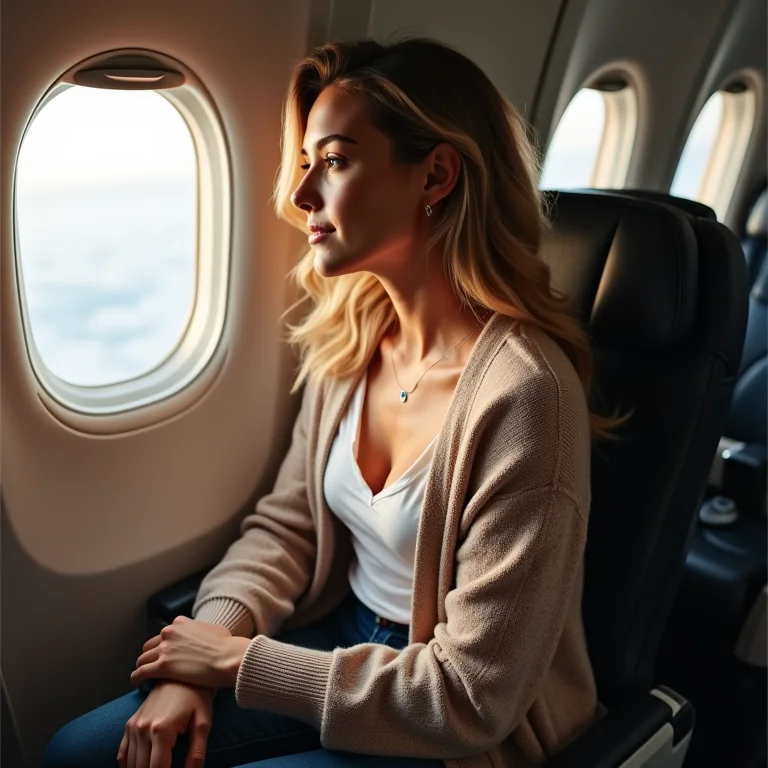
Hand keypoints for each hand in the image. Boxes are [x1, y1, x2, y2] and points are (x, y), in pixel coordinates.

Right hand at [117, 680, 212, 767]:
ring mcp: (133, 727)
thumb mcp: (203, 723)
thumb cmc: (196, 696)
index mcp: (161, 731)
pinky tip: (138, 766)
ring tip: (158, 767)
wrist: (181, 674)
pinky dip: (128, 765)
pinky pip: (122, 754)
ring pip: (131, 765)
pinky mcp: (130, 724)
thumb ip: (197, 752)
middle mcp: (142, 730)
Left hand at [131, 616, 251, 689]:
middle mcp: (169, 632)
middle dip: (151, 657)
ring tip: (146, 679)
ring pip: (142, 659)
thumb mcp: (215, 630)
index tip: (167, 656)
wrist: (229, 657)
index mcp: (180, 623)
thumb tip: (206, 637)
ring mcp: (165, 649)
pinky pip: (141, 673)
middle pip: (150, 646)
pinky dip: (138, 679)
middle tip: (156, 668)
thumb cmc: (227, 645)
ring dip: (143, 668)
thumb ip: (203, 631)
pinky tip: (140, 686)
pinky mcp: (162, 666)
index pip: (164, 635)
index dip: (165, 647)